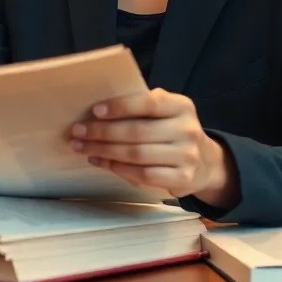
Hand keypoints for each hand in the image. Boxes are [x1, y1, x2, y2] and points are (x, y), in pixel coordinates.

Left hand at [70, 89, 238, 205]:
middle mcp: (187, 130)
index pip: (149, 103)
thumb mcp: (166, 113)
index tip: (95, 111)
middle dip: (103, 132)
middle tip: (77, 131)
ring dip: (105, 151)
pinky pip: (143, 175)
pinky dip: (117, 168)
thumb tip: (97, 110)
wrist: (204, 163)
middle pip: (137, 132)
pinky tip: (101, 161)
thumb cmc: (172, 132)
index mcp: (182, 106)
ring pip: (137, 155)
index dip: (121, 106)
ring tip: (82, 147)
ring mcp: (187, 156)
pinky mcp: (183, 179)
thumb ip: (142, 107)